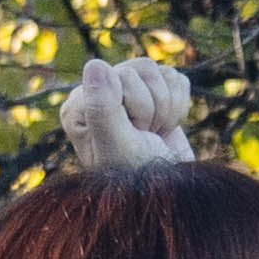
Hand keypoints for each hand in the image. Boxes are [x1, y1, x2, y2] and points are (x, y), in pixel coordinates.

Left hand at [61, 57, 197, 175]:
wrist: (170, 194)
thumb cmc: (137, 179)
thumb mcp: (117, 146)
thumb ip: (102, 107)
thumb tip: (95, 64)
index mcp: (79, 105)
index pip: (117, 74)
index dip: (135, 105)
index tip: (132, 134)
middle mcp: (98, 94)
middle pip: (140, 68)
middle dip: (152, 109)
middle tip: (144, 136)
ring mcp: (127, 92)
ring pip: (159, 72)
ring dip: (166, 109)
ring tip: (154, 134)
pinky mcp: (155, 94)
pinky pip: (177, 79)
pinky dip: (179, 107)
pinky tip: (166, 130)